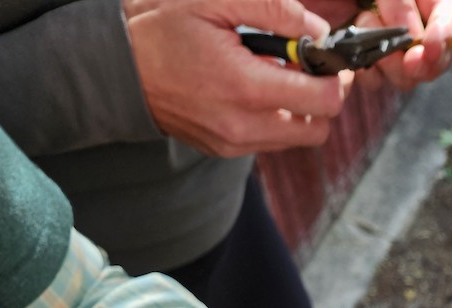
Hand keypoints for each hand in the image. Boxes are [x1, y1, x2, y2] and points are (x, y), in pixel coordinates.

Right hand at [122, 0, 350, 154]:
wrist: (118, 69)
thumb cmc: (162, 27)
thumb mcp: (216, 0)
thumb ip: (275, 11)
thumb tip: (318, 32)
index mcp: (245, 88)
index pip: (323, 101)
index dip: (333, 75)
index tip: (323, 54)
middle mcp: (243, 126)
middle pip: (318, 129)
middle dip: (322, 97)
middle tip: (305, 65)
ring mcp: (233, 144)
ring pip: (296, 138)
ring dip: (299, 109)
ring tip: (275, 73)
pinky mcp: (225, 150)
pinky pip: (270, 141)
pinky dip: (275, 117)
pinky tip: (254, 87)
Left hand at [309, 0, 451, 89]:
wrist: (294, 2)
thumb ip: (400, 2)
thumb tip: (414, 38)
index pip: (448, 16)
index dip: (444, 33)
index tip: (430, 46)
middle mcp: (407, 22)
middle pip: (434, 56)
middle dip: (420, 61)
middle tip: (407, 59)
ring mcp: (386, 44)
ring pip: (407, 75)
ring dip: (391, 64)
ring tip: (366, 32)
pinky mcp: (363, 60)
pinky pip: (376, 80)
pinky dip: (367, 74)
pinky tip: (354, 57)